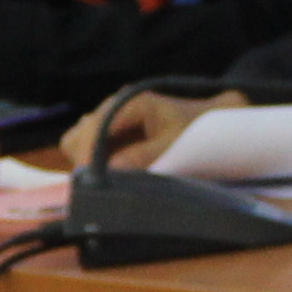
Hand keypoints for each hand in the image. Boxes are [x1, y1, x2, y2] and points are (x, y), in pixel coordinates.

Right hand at [66, 87, 242, 171]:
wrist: (212, 123)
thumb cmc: (195, 130)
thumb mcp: (174, 145)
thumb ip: (143, 157)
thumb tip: (111, 171)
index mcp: (130, 103)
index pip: (95, 128)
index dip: (88, 155)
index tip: (90, 181)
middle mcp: (114, 108)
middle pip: (78, 136)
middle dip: (85, 162)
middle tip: (98, 188)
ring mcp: (110, 121)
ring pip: (79, 144)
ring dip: (88, 164)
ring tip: (104, 184)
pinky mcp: (111, 136)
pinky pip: (89, 151)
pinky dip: (94, 165)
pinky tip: (108, 178)